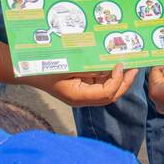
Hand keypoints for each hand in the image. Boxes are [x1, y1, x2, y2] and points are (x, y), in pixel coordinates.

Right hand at [21, 65, 136, 106]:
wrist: (29, 71)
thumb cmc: (46, 67)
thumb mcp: (68, 66)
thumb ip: (89, 69)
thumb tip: (109, 67)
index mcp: (78, 96)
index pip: (106, 94)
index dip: (118, 81)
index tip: (121, 65)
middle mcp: (82, 99)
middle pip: (110, 96)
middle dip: (124, 83)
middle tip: (134, 68)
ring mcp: (82, 95)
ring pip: (107, 91)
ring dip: (118, 79)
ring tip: (127, 65)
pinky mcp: (81, 88)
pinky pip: (99, 85)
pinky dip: (108, 77)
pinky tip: (113, 65)